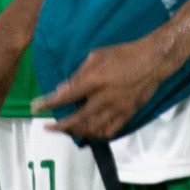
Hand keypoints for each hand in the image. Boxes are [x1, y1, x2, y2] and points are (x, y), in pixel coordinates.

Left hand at [31, 37, 168, 140]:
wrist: (153, 61)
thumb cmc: (123, 53)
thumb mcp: (97, 55)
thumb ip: (79, 74)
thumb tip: (61, 89)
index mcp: (94, 81)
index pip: (66, 96)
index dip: (48, 104)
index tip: (35, 108)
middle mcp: (104, 99)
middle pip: (77, 120)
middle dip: (60, 126)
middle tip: (48, 127)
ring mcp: (116, 109)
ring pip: (92, 130)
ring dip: (75, 133)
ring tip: (65, 130)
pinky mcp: (127, 115)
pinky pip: (109, 132)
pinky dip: (95, 135)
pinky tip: (88, 133)